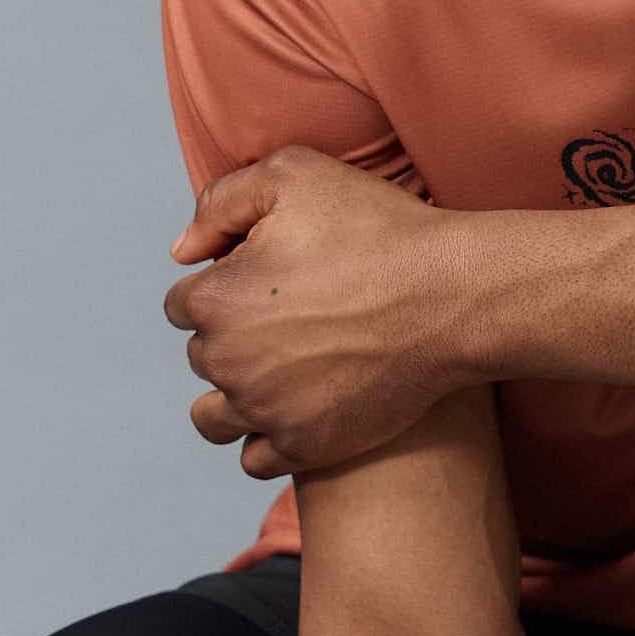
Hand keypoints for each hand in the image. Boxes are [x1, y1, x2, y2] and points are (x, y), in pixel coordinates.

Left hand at [164, 146, 471, 477]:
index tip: (266, 285)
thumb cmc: (379, 230)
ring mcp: (265, 410)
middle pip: (203, 358)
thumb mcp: (294, 175)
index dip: (223, 289)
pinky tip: (295, 413)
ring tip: (276, 378)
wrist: (452, 295)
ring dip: (234, 398)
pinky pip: (254, 460)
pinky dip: (266, 441)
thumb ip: (222, 202)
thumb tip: (182, 252)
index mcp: (214, 299)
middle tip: (292, 321)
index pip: (183, 305)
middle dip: (234, 340)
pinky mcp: (304, 445)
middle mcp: (227, 361)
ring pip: (214, 417)